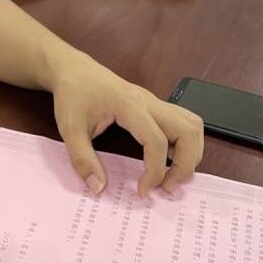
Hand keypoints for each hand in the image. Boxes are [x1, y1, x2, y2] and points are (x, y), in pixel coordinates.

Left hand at [51, 54, 204, 196]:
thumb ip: (83, 159)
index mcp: (130, 106)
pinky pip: (184, 122)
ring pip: (192, 124)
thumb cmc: (73, 95)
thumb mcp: (70, 129)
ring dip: (191, 153)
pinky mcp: (155, 105)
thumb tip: (99, 188)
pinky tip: (169, 159)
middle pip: (188, 130)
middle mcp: (149, 102)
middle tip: (168, 187)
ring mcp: (155, 102)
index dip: (155, 171)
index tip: (143, 191)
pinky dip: (186, 143)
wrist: (75, 70)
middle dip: (185, 164)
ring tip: (173, 175)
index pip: (156, 141)